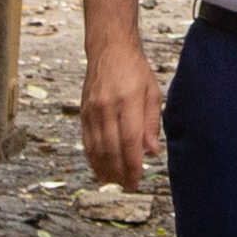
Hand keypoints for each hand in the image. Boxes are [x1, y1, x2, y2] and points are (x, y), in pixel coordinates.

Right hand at [81, 39, 159, 188]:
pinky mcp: (83, 111)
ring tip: (115, 183)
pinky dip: (92, 158)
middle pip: (111, 148)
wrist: (109, 49)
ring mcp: (92, 110)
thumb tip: (151, 152)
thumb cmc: (135, 70)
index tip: (137, 179)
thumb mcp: (153, 93)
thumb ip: (151, 123)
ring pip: (96, 147)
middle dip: (119, 172)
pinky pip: (87, 140)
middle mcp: (107, 106)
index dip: (132, 164)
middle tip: (129, 186)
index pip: (129, 140)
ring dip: (105, 169)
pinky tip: (99, 170)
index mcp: (128, 101)